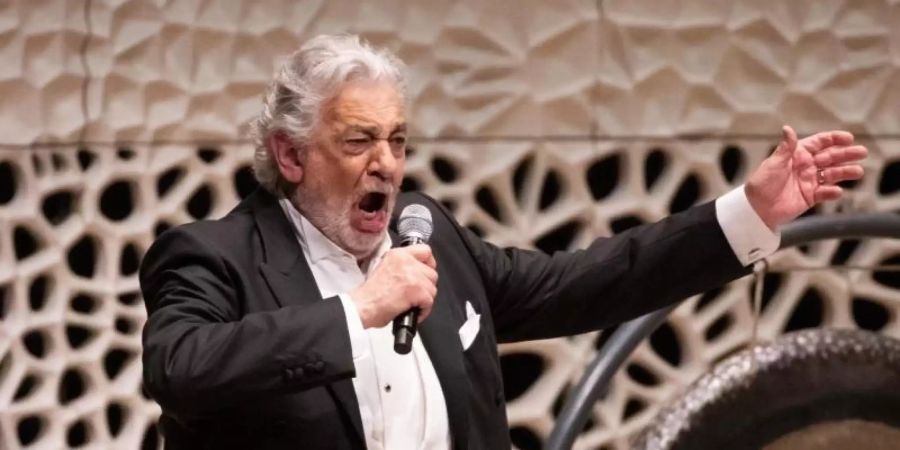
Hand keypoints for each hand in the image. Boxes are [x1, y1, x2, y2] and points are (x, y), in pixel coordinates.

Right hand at [350, 245, 437, 328]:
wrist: (362, 307)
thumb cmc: (370, 294)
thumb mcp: (384, 268)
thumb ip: (401, 266)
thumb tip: (415, 271)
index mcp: (397, 255)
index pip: (425, 250)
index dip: (429, 263)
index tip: (426, 271)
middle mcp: (406, 261)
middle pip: (432, 273)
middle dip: (426, 286)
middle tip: (416, 294)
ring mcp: (412, 275)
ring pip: (432, 288)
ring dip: (425, 299)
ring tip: (412, 304)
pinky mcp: (416, 290)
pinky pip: (430, 301)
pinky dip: (424, 310)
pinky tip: (413, 311)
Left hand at [745, 125, 866, 229]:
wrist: (756, 208)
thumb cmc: (761, 183)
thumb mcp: (773, 164)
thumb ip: (785, 148)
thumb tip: (787, 128)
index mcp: (797, 154)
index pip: (819, 143)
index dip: (834, 139)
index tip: (849, 138)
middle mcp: (806, 166)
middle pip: (830, 157)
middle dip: (846, 154)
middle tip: (862, 152)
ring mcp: (809, 181)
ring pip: (832, 174)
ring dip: (845, 172)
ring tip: (858, 172)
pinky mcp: (810, 196)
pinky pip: (825, 193)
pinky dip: (831, 192)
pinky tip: (837, 191)